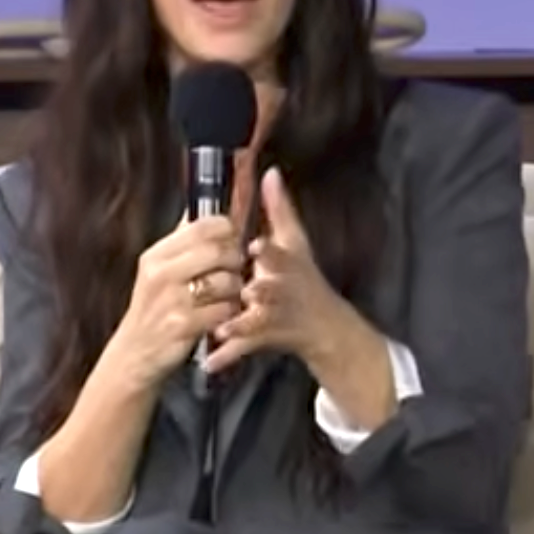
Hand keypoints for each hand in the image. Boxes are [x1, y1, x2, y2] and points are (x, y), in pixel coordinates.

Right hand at [110, 214, 245, 388]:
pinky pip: (224, 310)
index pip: (201, 226)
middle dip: (236, 259)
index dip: (226, 229)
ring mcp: (172, 301)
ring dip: (236, 288)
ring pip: (226, 281)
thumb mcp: (156, 272)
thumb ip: (180, 242)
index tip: (233, 239)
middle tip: (237, 269)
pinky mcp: (184, 326)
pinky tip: (226, 315)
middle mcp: (161, 274)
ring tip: (232, 295)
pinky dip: (231, 313)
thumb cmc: (153, 310)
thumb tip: (198, 208)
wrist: (134, 356)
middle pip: (217, 251)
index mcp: (156, 255)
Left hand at [204, 168, 348, 375]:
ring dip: (240, 324)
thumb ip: (279, 209)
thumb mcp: (295, 242)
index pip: (279, 254)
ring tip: (220, 328)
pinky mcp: (268, 339)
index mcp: (287, 264)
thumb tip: (269, 172)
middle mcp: (283, 290)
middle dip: (258, 290)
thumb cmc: (303, 279)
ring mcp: (276, 317)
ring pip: (258, 320)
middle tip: (243, 291)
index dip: (269, 251)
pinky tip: (210, 360)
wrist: (322, 327)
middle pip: (271, 289)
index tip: (255, 246)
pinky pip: (246, 347)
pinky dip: (228, 354)